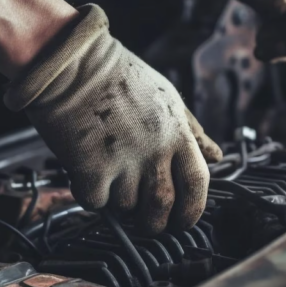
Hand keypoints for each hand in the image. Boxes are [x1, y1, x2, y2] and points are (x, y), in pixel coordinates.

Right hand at [4, 5, 222, 232]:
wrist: (71, 64)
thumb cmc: (117, 77)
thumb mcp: (166, 98)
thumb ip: (191, 131)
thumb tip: (215, 155)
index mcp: (176, 133)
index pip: (197, 184)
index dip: (193, 209)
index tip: (183, 219)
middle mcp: (154, 150)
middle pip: (163, 206)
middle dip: (156, 223)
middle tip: (146, 221)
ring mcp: (123, 162)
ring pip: (127, 206)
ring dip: (118, 201)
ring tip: (109, 177)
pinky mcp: (91, 170)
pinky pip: (96, 202)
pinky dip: (91, 195)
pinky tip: (87, 173)